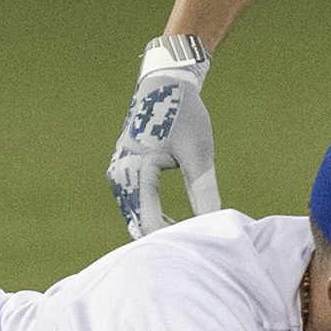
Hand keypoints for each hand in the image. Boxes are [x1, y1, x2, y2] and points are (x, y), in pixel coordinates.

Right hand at [105, 36, 220, 236]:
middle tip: (198, 246)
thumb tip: (213, 225)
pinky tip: (177, 223)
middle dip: (167, 238)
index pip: (151, 223)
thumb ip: (204, 192)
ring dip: (160, 229)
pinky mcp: (121, 173)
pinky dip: (152, 217)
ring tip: (190, 235)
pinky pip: (133, 206)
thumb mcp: (200, 154)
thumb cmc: (184, 115)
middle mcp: (120, 176)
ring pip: (135, 218)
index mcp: (136, 170)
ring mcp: (117, 175)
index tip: (201, 242)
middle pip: (139, 225)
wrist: (163, 84)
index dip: (176, 238)